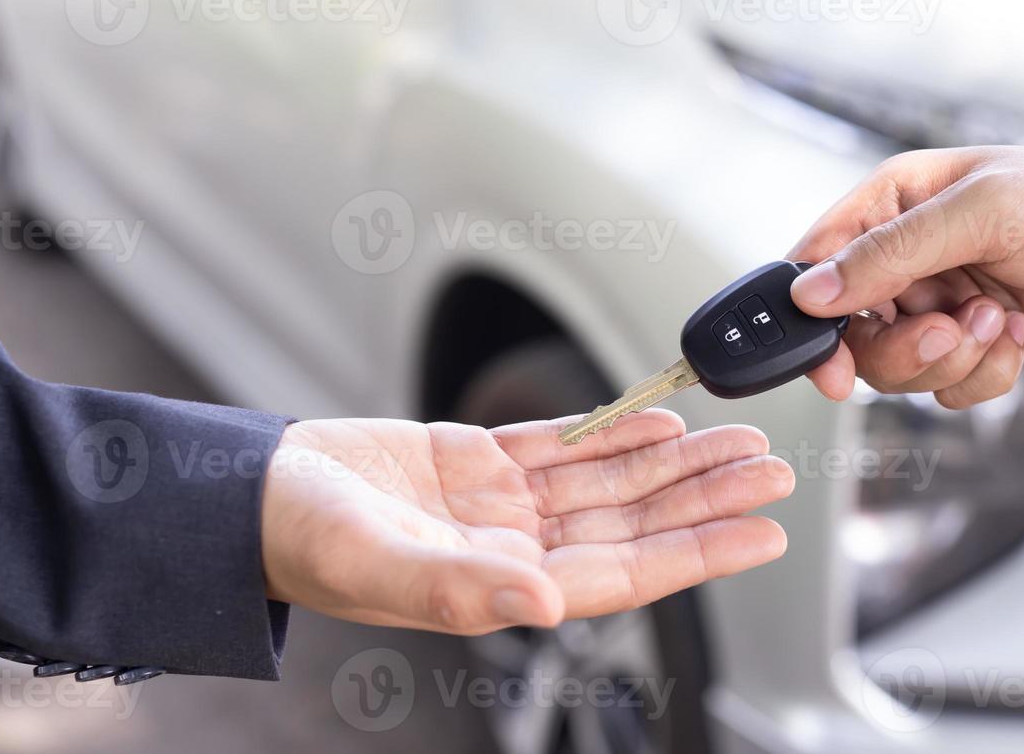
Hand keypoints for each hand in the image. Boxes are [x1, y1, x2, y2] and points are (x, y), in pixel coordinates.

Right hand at [261, 411, 792, 632]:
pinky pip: (565, 444)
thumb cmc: (301, 543)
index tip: (764, 536)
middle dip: (706, 499)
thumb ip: (463, 587)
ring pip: (611, 481)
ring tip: (737, 441)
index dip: (698, 553)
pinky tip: (660, 421)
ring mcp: (500, 502)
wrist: (249, 494)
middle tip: (774, 475)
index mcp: (502, 584)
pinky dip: (614, 432)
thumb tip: (547, 603)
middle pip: (635, 522)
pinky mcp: (477, 459)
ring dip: (675, 463)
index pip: (626, 574)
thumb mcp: (377, 566)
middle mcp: (515, 546)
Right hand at [789, 143, 1023, 407]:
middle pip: (856, 332)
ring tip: (1001, 322)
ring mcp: (943, 300)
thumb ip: (888, 254)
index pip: (816, 263)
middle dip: (903, 347)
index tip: (831, 363)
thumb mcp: (980, 214)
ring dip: (953, 358)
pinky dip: (985, 373)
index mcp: (893, 202)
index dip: (812, 317)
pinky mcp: (978, 338)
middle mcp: (909, 254)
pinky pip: (950, 383)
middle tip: (950, 332)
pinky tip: (1020, 334)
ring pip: (901, 366)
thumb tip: (811, 292)